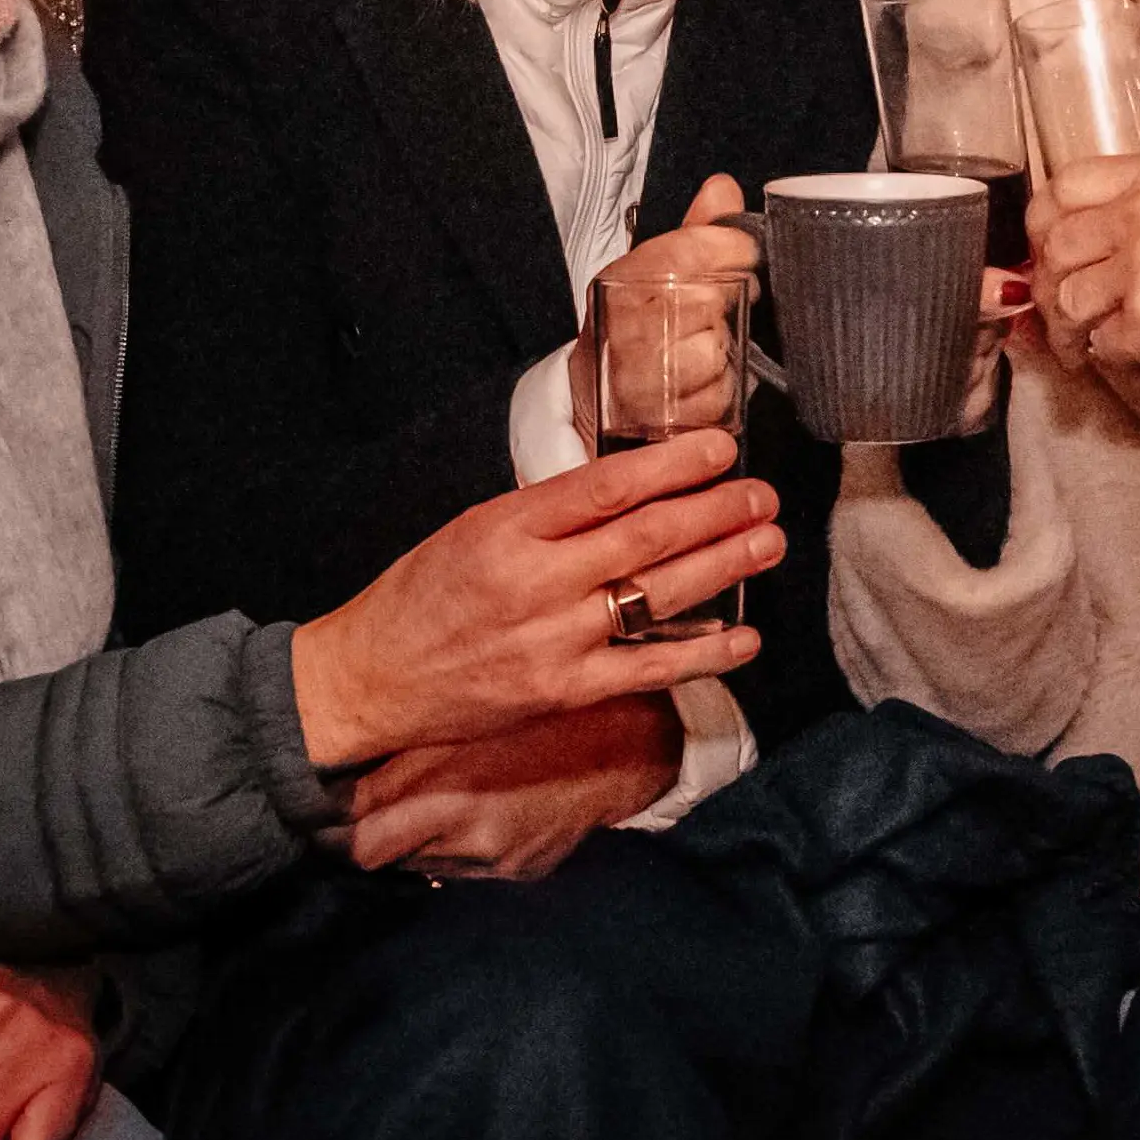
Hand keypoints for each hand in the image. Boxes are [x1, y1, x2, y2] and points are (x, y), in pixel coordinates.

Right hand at [289, 430, 774, 764]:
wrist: (372, 680)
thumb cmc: (420, 596)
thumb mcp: (473, 528)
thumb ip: (547, 514)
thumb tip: (630, 490)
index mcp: (506, 527)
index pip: (605, 487)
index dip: (671, 465)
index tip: (720, 447)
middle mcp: (534, 582)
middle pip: (644, 539)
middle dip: (714, 512)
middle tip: (762, 494)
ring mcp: (553, 641)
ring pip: (655, 597)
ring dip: (721, 568)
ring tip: (767, 543)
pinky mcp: (564, 691)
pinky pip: (647, 670)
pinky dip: (702, 654)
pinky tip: (744, 639)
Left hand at [350, 693, 684, 877]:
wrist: (633, 740)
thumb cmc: (547, 705)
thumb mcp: (472, 711)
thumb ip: (409, 740)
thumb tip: (348, 762)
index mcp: (446, 789)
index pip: (356, 834)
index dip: (329, 825)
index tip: (318, 812)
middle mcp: (465, 833)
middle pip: (377, 857)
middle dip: (361, 838)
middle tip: (354, 816)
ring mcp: (496, 858)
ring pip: (421, 865)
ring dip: (412, 842)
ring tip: (418, 806)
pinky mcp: (523, 869)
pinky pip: (468, 869)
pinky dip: (458, 848)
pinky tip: (471, 815)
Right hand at [574, 175, 760, 442]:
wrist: (597, 391)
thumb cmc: (639, 321)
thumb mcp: (658, 267)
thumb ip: (697, 229)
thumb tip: (723, 187)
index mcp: (625, 275)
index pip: (692, 247)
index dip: (733, 251)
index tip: (743, 258)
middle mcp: (625, 322)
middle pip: (710, 301)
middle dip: (728, 306)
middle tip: (720, 311)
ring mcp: (638, 374)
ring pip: (717, 351)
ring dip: (725, 353)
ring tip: (703, 348)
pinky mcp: (658, 416)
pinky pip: (719, 397)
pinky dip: (722, 391)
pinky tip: (700, 383)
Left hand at [1027, 151, 1139, 402]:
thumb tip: (1084, 244)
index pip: (1065, 185)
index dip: (1044, 224)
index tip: (1047, 250)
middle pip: (1056, 246)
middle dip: (1050, 286)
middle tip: (1062, 312)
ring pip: (1068, 299)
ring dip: (1073, 332)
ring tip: (1091, 346)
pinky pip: (1101, 345)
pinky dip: (1115, 358)